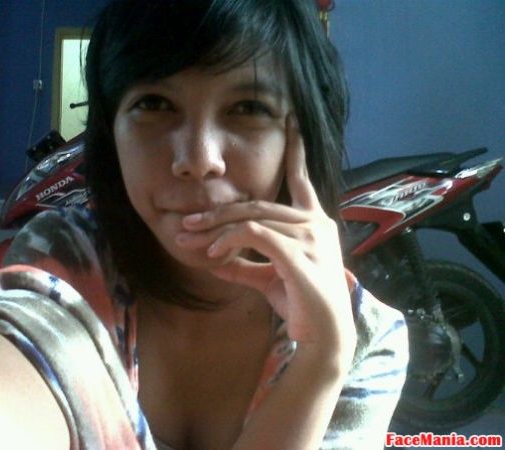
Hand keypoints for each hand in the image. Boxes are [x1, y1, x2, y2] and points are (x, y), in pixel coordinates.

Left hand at [176, 116, 355, 361]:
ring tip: (189, 239)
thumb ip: (242, 263)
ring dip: (216, 229)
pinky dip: (229, 240)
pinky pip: (256, 235)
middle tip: (186, 221)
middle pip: (257, 204)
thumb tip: (212, 255)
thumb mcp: (266, 278)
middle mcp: (316, 223)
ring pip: (253, 218)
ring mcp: (311, 237)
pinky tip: (211, 253)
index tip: (291, 121)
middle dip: (218, 212)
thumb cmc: (300, 304)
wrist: (323, 337)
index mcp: (313, 223)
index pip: (302, 180)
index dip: (297, 151)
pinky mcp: (300, 254)